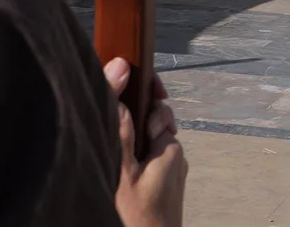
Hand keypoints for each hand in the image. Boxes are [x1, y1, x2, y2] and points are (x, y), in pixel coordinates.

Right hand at [105, 58, 187, 226]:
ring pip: (151, 143)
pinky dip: (136, 155)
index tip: (125, 78)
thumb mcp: (122, 170)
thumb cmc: (136, 217)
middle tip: (113, 116)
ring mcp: (172, 173)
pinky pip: (150, 160)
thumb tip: (119, 75)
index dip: (143, 92)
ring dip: (134, 138)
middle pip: (154, 123)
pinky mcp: (165, 187)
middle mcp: (176, 157)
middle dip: (135, 116)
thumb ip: (121, 127)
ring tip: (113, 143)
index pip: (158, 107)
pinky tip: (121, 164)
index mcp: (170, 147)